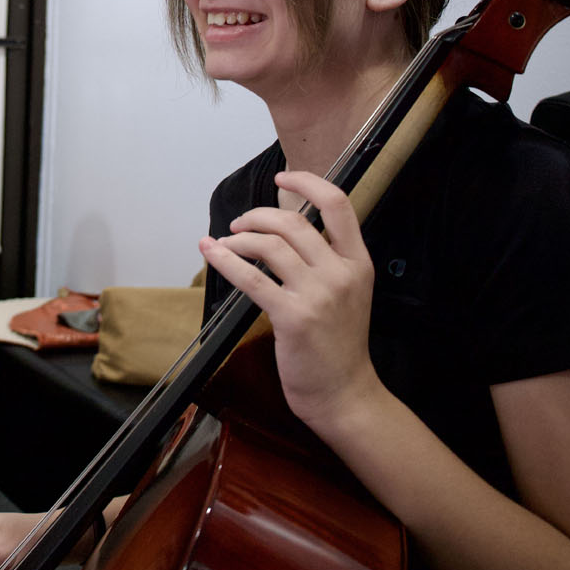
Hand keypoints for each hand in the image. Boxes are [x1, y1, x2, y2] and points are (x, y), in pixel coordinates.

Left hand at [198, 170, 380, 430]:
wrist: (344, 393)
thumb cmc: (339, 344)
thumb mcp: (348, 293)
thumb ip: (326, 260)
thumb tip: (283, 228)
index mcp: (359, 262)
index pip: (338, 204)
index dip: (308, 182)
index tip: (282, 177)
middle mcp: (342, 273)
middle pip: (293, 222)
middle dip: (257, 216)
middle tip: (237, 226)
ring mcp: (319, 294)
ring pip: (269, 245)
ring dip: (238, 239)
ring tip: (224, 244)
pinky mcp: (293, 316)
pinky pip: (251, 278)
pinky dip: (225, 261)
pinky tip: (211, 254)